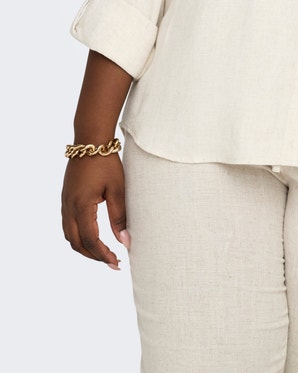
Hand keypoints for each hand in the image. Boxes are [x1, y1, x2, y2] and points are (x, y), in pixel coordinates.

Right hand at [61, 153, 129, 268]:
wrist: (90, 142)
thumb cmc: (106, 163)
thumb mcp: (117, 189)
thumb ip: (120, 216)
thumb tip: (125, 241)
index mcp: (81, 207)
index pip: (91, 241)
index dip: (103, 255)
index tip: (117, 262)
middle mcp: (68, 208)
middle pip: (77, 243)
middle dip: (94, 256)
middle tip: (112, 262)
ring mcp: (65, 203)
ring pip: (70, 236)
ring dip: (85, 248)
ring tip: (103, 253)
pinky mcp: (66, 199)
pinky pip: (68, 225)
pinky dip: (79, 236)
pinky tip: (92, 237)